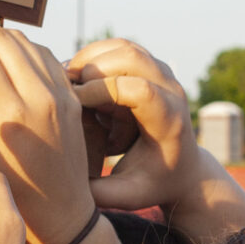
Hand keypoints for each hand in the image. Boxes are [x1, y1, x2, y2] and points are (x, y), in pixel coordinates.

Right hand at [69, 38, 201, 213]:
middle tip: (65, 91)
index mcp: (169, 121)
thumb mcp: (130, 196)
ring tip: (67, 84)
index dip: (101, 91)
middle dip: (92, 69)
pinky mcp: (151, 65)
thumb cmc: (153, 184)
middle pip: (130, 58)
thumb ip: (99, 193)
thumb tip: (61, 184)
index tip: (74, 106)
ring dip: (90, 59)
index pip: (139, 91)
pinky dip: (94, 56)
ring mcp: (163, 73)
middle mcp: (171, 90)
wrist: (183, 167)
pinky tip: (76, 79)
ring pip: (123, 47)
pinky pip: (119, 47)